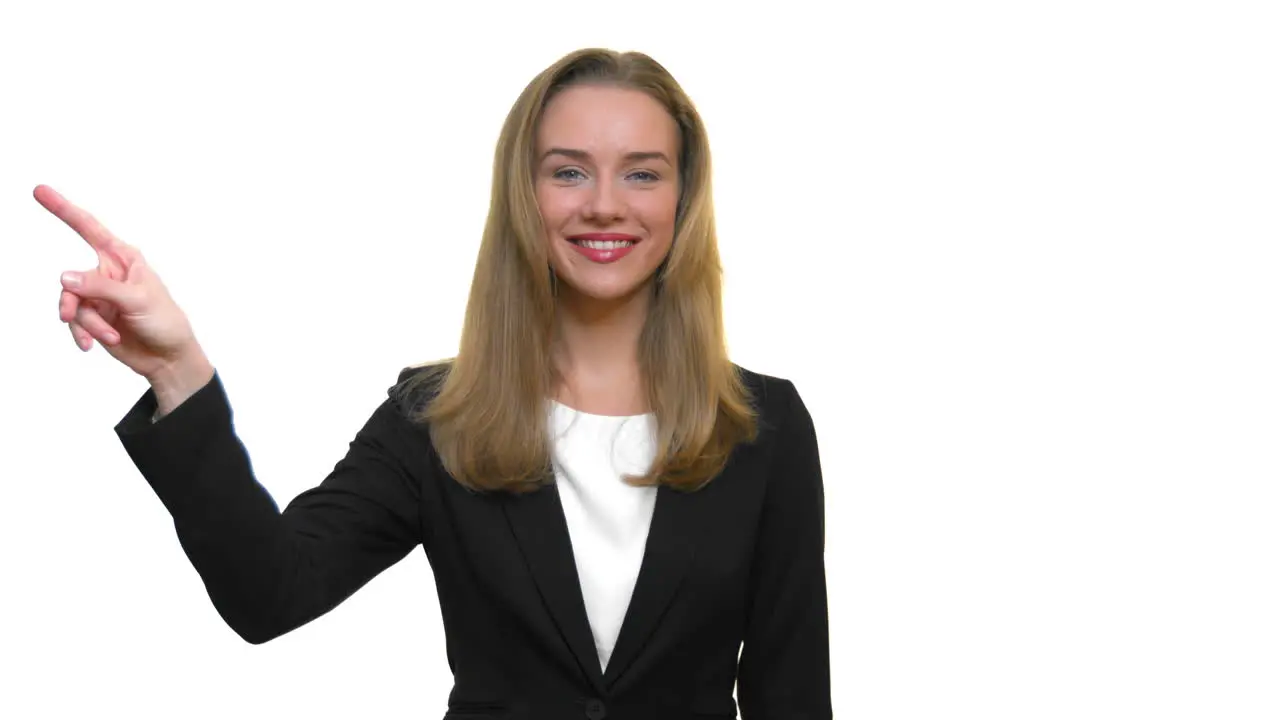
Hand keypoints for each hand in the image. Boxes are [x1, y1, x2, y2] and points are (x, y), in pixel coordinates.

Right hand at [38, 184, 204, 381]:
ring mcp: (98, 296)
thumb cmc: (164, 321)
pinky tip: (91, 345)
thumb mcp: (137, 300)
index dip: (64, 209)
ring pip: (72, 304)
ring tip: (108, 336)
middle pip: (71, 280)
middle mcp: (107, 274)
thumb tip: (65, 277)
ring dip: (87, 323)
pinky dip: (82, 333)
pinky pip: (74, 321)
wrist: (167, 357)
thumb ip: (100, 288)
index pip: (90, 228)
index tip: (40, 191)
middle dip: (72, 302)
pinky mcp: (92, 317)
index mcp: (124, 259)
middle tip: (67, 316)